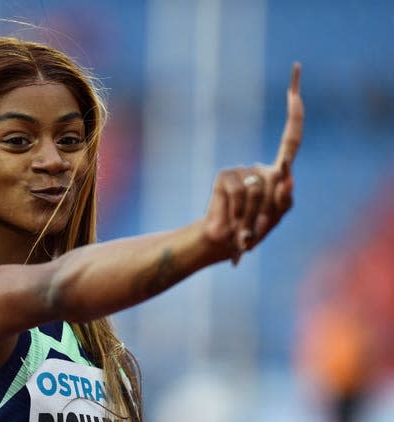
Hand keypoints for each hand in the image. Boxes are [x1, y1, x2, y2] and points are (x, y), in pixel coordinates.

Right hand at [202, 63, 303, 264]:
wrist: (223, 242)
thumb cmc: (251, 231)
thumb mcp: (274, 218)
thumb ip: (284, 199)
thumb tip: (285, 172)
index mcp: (276, 174)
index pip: (290, 139)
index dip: (295, 113)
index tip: (294, 82)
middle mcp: (258, 167)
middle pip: (277, 178)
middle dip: (270, 207)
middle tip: (257, 226)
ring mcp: (239, 169)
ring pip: (259, 187)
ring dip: (255, 213)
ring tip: (244, 224)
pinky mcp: (224, 175)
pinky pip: (241, 191)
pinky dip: (239, 210)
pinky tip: (232, 218)